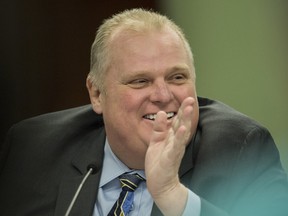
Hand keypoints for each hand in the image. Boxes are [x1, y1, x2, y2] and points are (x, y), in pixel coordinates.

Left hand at [145, 97, 195, 215]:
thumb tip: (161, 112)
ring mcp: (174, 149)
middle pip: (182, 124)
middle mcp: (175, 142)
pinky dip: (178, 138)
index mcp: (171, 137)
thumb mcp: (156, 141)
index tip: (186, 98)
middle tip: (190, 99)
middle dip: (186, 111)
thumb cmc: (158, 162)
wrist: (159, 183)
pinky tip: (181, 129)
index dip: (182, 110)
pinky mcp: (170, 158)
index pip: (178, 121)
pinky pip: (175, 147)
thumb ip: (159, 128)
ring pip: (181, 133)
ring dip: (185, 121)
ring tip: (188, 109)